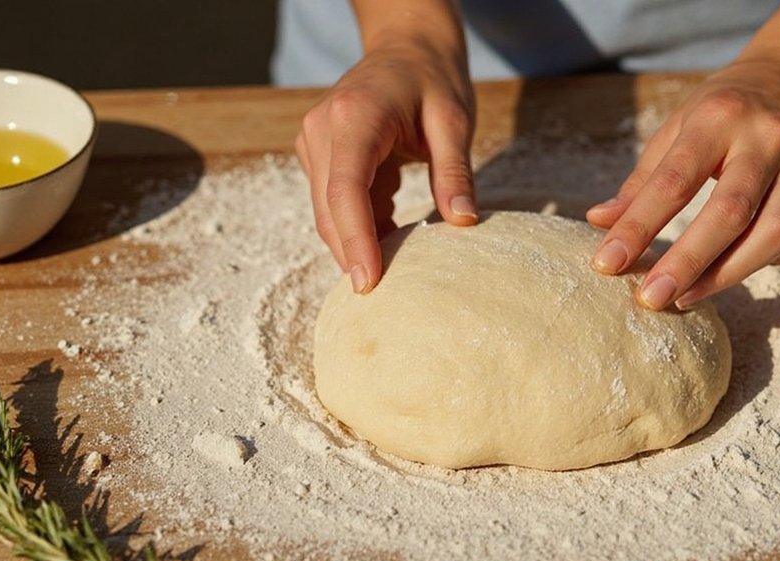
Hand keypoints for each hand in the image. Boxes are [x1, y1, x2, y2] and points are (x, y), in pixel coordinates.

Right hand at [296, 40, 476, 293]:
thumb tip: (464, 222)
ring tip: (394, 270)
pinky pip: (335, 202)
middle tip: (387, 295)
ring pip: (327, 211)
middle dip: (354, 253)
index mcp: (354, 117)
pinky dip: (361, 225)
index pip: (346, 191)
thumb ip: (456, 170)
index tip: (367, 283)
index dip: (355, 241)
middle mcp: (322, 129)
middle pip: (329, 209)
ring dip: (357, 242)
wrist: (406, 46)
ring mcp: (315, 141)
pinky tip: (390, 239)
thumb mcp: (454, 119)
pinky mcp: (320, 153)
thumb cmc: (433, 77)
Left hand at [586, 56, 779, 309]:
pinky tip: (738, 269)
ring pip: (777, 231)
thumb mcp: (680, 125)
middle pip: (730, 211)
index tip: (606, 263)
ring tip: (686, 297)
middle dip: (687, 261)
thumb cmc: (729, 106)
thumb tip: (599, 222)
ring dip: (729, 273)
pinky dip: (773, 261)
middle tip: (650, 298)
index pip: (674, 180)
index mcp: (720, 116)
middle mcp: (770, 137)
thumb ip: (644, 178)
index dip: (638, 226)